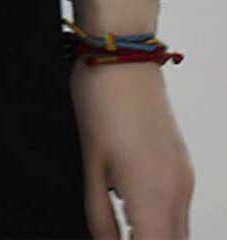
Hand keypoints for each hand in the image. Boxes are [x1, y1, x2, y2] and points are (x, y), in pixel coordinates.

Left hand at [69, 59, 194, 237]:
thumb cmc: (101, 98)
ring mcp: (183, 176)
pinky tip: (134, 216)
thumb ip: (100, 215)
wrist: (123, 52)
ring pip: (178, 232)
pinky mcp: (181, 164)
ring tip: (123, 230)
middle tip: (115, 238)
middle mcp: (177, 190)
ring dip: (154, 237)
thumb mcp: (90, 164)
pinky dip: (160, 223)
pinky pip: (178, 210)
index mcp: (153, 194)